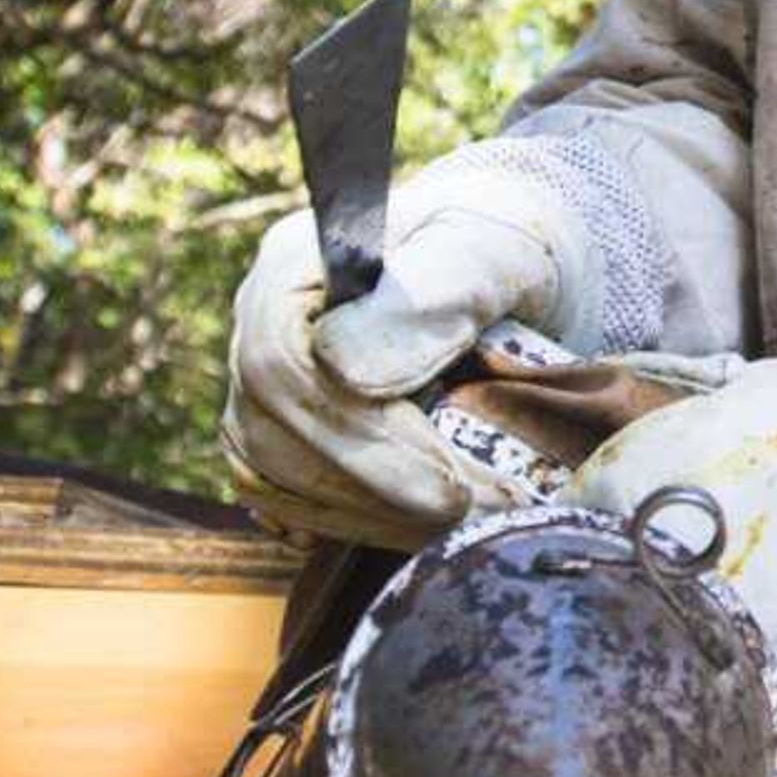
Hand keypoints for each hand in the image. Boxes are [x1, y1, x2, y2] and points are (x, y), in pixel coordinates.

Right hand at [218, 148, 610, 544]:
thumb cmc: (505, 248)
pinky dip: (344, 523)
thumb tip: (341, 367)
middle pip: (270, 429)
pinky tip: (408, 528)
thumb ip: (429, 298)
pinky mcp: (281, 428)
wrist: (516, 272)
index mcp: (295, 262)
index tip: (451, 485)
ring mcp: (262, 377)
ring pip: (270, 471)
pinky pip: (281, 496)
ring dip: (366, 517)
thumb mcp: (491, 254)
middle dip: (375, 490)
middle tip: (475, 513)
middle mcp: (261, 320)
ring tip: (461, 524)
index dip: (360, 440)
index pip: (284, 364)